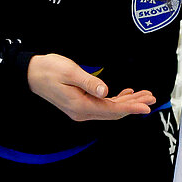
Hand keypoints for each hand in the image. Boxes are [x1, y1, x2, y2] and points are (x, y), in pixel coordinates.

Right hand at [27, 54, 155, 121]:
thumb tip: (105, 92)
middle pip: (114, 112)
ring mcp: (81, 109)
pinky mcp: (80, 104)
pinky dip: (116, 100)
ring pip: (110, 109)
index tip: (146, 106)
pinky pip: (102, 106)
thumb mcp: (70, 72)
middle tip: (151, 98)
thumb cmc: (49, 69)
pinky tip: (126, 93)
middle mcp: (82, 112)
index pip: (112, 109)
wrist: (31, 73)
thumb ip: (89, 82)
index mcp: (80, 106)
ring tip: (144, 95)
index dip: (131, 108)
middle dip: (133, 105)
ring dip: (127, 102)